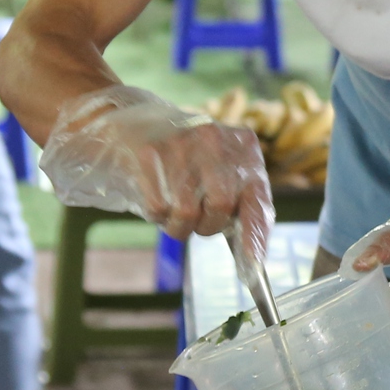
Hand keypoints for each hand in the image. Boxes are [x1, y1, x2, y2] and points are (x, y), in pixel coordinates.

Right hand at [39, 85, 272, 262]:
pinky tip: (154, 195)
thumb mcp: (220, 171)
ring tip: (173, 210)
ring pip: (187, 213)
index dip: (255, 238)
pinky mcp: (149, 151)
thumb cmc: (185, 159)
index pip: (257, 200)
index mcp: (243, 148)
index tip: (253, 269)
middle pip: (221, 208)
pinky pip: (158, 208)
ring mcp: (182, 143)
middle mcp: (216, 140)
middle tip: (195, 220)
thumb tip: (253, 258)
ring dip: (178, 226)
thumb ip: (240, 205)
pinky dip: (156, 215)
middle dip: (207, 227)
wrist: (132, 121)